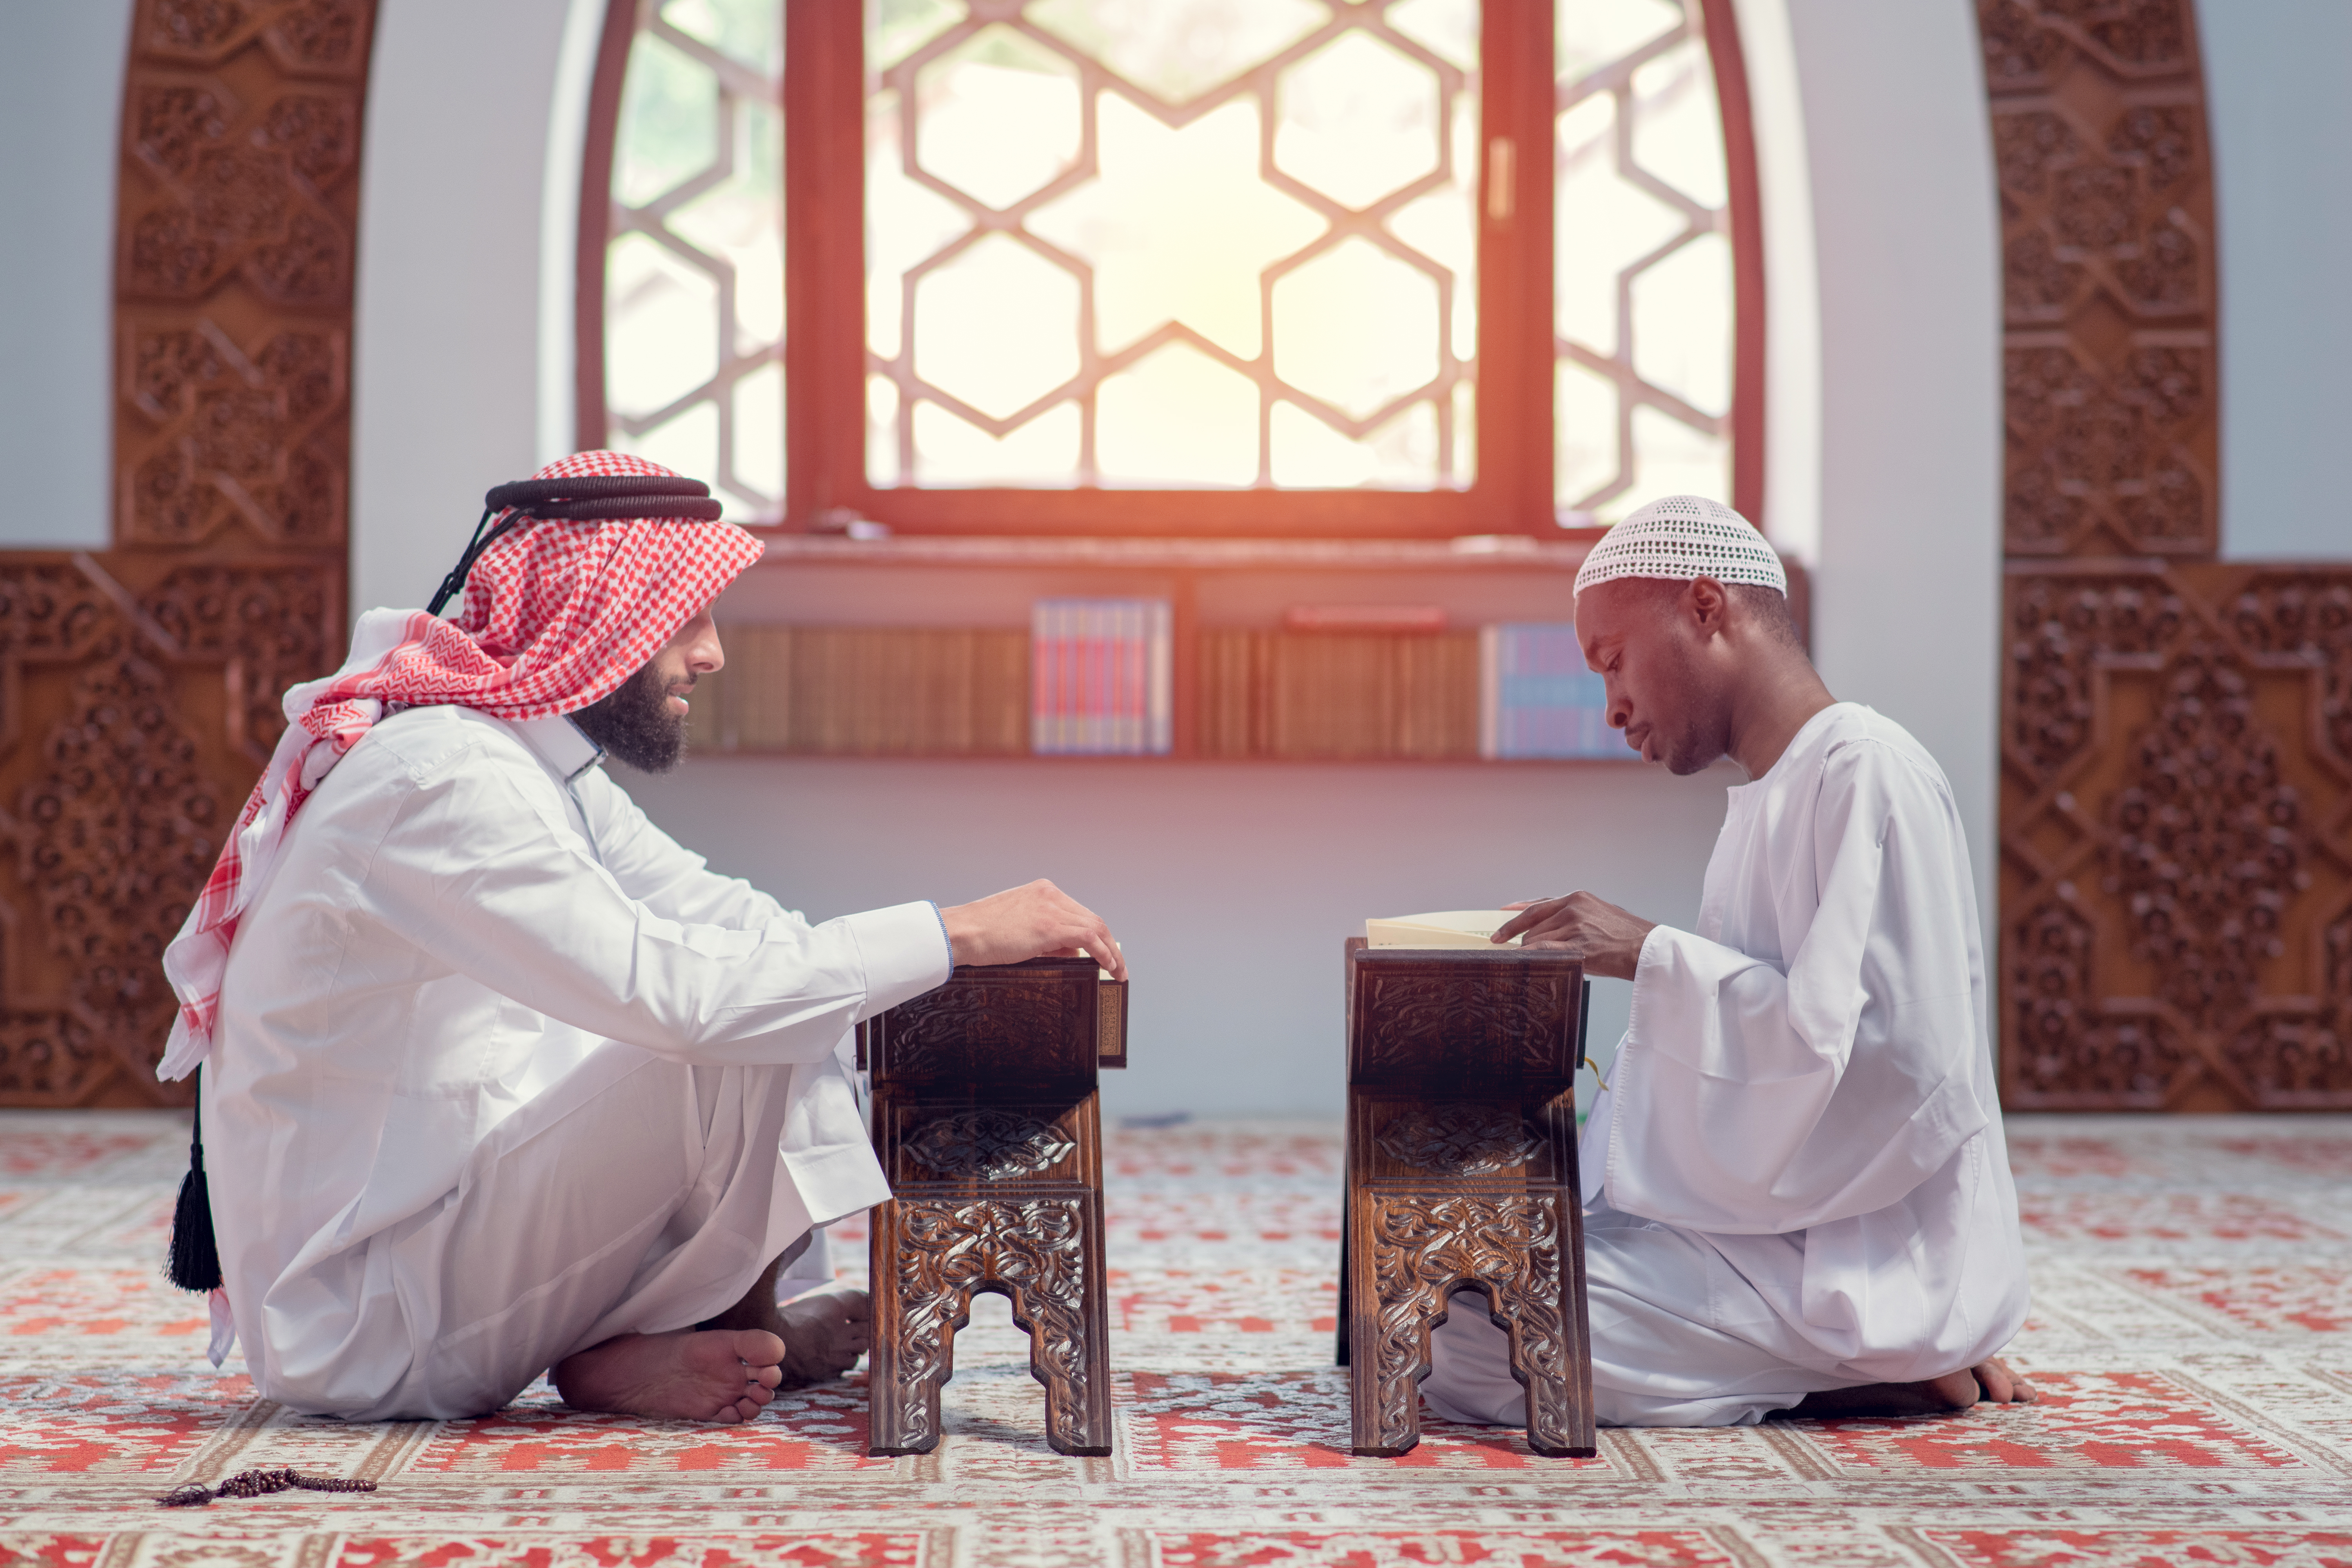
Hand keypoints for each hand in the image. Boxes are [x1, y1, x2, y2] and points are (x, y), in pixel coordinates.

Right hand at [939, 879, 1126, 980]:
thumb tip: (1071, 951)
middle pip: (1092, 918)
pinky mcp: (1050, 926)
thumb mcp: (1019, 928)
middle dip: (1109, 943)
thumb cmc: (981, 933)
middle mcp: (1050, 894)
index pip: (1079, 912)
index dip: (1096, 933)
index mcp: (1042, 891)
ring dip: (1111, 951)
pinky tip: (1108, 966)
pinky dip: (1104, 952)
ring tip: (1118, 971)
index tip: (1105, 950)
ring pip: (1096, 927)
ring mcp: (1051, 908)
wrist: (962, 931)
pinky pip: (1089, 939)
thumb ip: (1047, 936)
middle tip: (1118, 965)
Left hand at [1493, 891, 1655, 979]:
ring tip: (1532, 961)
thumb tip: (1547, 928)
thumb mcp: (1598, 914)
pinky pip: (1543, 950)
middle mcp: (1573, 908)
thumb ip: (1572, 916)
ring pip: (1536, 940)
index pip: (1538, 904)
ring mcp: (1574, 926)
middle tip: (1509, 949)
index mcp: (1577, 898)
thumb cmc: (1625, 936)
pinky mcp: (1577, 945)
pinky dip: (1529, 955)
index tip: (1500, 914)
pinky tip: (1521, 960)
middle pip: (1533, 925)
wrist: (1647, 948)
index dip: (1516, 912)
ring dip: (1530, 952)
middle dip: (1522, 940)